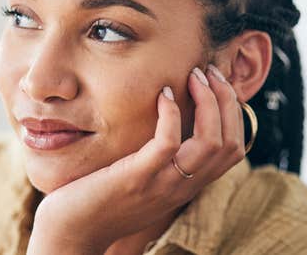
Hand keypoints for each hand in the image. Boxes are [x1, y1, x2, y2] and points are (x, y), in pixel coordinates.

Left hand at [27, 65, 246, 254]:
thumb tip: (167, 126)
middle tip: (207, 72)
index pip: (234, 150)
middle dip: (225, 100)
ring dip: (207, 101)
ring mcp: (161, 184)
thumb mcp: (141, 180)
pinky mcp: (136, 178)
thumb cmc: (99, 201)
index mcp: (186, 186)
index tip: (216, 84)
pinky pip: (168, 143)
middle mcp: (181, 187)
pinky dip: (171, 113)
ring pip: (209, 142)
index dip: (233, 113)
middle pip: (229, 143)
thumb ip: (159, 161)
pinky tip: (162, 94)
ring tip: (192, 76)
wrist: (71, 233)